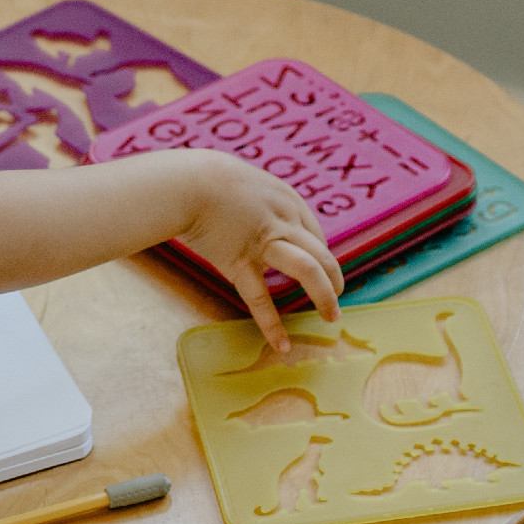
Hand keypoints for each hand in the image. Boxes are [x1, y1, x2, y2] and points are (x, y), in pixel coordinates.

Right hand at [175, 152, 344, 349]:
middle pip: (322, 253)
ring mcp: (264, 243)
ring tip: (332, 317)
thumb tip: (261, 217)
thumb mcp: (247, 182)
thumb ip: (262, 202)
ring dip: (325, 295)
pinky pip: (261, 298)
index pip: (316, 234)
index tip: (321, 271)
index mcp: (287, 200)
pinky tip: (282, 344)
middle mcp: (284, 221)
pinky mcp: (240, 262)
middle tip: (338, 297)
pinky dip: (272, 324)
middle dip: (334, 278)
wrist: (184, 183)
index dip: (322, 256)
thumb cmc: (207, 179)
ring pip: (308, 270)